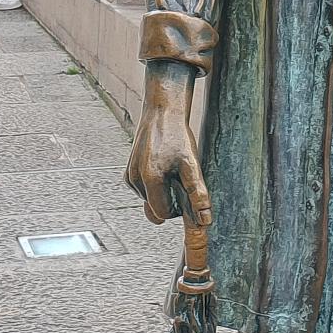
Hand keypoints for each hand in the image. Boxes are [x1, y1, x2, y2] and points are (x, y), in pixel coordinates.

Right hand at [126, 63, 209, 224]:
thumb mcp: (192, 164)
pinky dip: (153, 185)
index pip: (162, 213)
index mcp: (150, 179)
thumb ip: (197, 194)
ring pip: (148, 199)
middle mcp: (135, 178)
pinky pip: (142, 189)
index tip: (185, 192)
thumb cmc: (177, 135)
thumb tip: (204, 220)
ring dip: (160, 191)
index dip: (176, 208)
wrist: (162, 112)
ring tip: (171, 170)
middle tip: (179, 180)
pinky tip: (162, 168)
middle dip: (168, 200)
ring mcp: (129, 175)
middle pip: (154, 208)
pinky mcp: (127, 171)